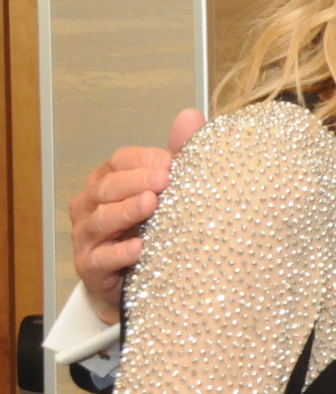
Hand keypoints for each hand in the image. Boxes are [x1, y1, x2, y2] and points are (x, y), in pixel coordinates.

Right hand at [69, 109, 202, 322]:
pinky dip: (120, 252)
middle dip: (135, 181)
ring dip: (126, 211)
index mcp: (108, 181)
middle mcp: (91, 205)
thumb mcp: (167, 190)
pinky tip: (139, 248)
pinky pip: (101, 258)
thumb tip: (190, 115)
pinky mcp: (90, 266)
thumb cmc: (153, 226)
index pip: (119, 161)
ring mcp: (87, 236)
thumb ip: (178, 155)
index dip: (142, 159)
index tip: (170, 162)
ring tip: (151, 204)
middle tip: (163, 180)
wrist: (140, 278)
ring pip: (101, 219)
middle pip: (107, 187)